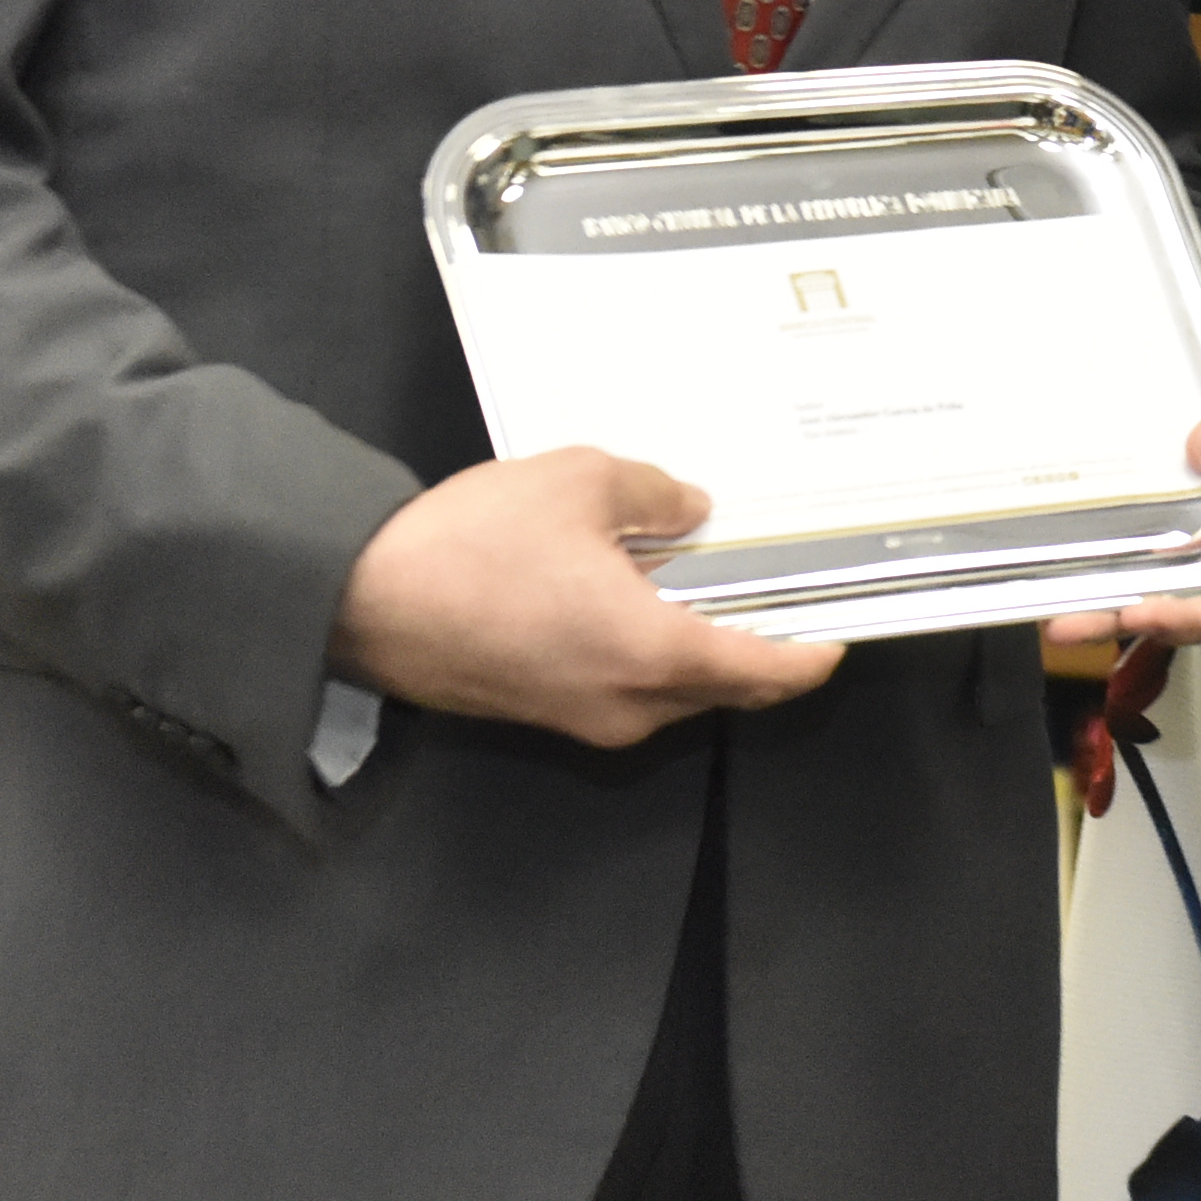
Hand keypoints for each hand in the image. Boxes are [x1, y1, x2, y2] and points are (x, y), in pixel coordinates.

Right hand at [327, 447, 843, 746]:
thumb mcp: (579, 482)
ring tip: (706, 578)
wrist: (360, 601)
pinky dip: (646, 652)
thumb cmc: (473, 542)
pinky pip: (622, 689)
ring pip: (671, 691)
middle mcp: (628, 705)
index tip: (840, 631)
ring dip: (697, 646)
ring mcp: (582, 719)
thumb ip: (653, 495)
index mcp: (653, 654)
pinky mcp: (542, 713)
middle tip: (776, 587)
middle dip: (758, 644)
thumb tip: (693, 510)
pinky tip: (636, 595)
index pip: (765, 673)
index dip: (810, 655)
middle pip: (723, 686)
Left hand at [1043, 323, 1200, 651]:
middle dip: (1123, 620)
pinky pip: (1120, 551)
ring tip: (1050, 614)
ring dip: (1096, 607)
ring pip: (1141, 587)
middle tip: (1070, 622)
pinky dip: (1087, 567)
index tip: (1144, 612)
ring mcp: (1186, 531)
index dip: (1193, 618)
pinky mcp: (1152, 513)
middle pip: (1180, 607)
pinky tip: (1050, 568)